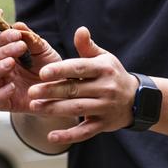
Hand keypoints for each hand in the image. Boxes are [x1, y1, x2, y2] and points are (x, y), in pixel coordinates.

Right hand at [0, 23, 61, 111]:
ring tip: (11, 63)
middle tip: (20, 47)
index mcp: (7, 54)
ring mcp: (2, 86)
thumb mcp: (44, 50)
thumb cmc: (51, 69)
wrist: (63, 93)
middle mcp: (1, 69)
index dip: (3, 38)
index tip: (17, 34)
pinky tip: (13, 86)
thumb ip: (32, 38)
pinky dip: (0, 94)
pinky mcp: (7, 104)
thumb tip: (18, 24)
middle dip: (2, 51)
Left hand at [28, 27, 138, 143]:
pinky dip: (68, 136)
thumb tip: (80, 30)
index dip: (61, 70)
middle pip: (74, 90)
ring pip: (76, 109)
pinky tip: (51, 137)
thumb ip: (87, 46)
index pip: (79, 68)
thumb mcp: (103, 57)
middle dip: (51, 91)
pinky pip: (84, 132)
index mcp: (103, 69)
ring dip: (54, 109)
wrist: (137, 100)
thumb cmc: (111, 74)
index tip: (42, 72)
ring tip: (34, 107)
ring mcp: (104, 108)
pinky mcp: (103, 125)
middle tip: (31, 91)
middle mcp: (105, 88)